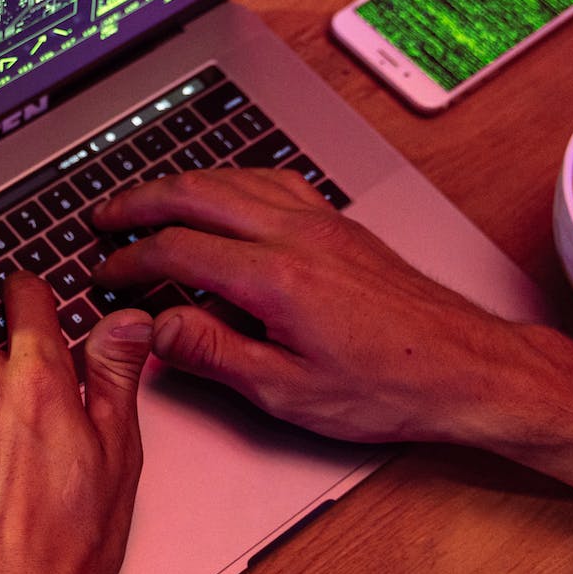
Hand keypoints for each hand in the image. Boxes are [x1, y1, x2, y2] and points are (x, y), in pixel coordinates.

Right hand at [90, 168, 572, 556]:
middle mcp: (297, 236)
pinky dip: (231, 181)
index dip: (131, 260)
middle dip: (143, 200)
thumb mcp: (288, 394)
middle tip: (105, 215)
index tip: (106, 273)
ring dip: (183, 185)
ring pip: (235, 179)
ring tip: (151, 198)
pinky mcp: (342, 227)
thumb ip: (215, 357)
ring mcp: (322, 224)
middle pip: (199, 194)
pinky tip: (226, 193)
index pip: (179, 252)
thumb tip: (160, 332)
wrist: (467, 369)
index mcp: (276, 278)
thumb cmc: (391, 387)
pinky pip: (272, 182)